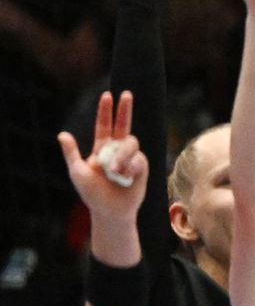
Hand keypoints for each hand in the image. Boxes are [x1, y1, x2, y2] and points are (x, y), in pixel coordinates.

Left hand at [58, 91, 147, 218]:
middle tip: (127, 94)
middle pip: (124, 125)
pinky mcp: (142, 165)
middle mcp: (117, 150)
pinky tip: (126, 178)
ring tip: (116, 172)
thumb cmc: (92, 194)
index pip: (104, 126)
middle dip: (125, 109)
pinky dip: (129, 167)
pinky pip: (138, 158)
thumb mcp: (77, 172)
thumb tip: (62, 134)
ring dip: (121, 156)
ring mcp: (131, 157)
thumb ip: (71, 153)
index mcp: (101, 149)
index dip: (105, 111)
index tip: (108, 96)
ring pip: (130, 143)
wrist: (111, 211)